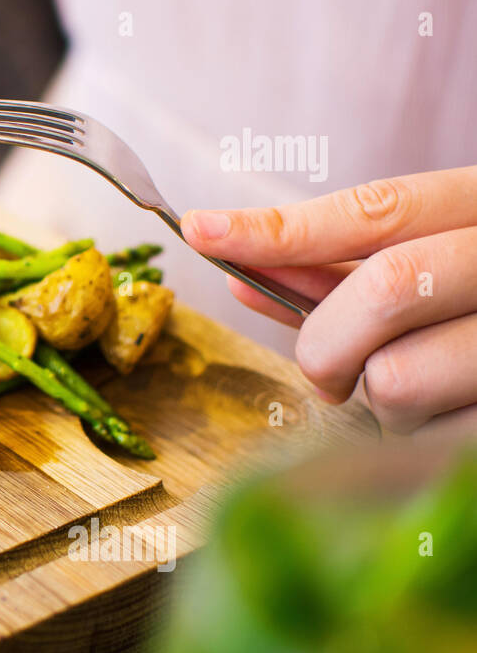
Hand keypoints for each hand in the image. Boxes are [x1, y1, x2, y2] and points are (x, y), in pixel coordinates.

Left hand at [182, 166, 476, 434]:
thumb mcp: (435, 264)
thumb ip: (343, 269)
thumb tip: (238, 270)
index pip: (380, 209)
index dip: (283, 226)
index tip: (200, 229)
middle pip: (385, 290)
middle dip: (327, 342)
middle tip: (331, 370)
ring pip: (400, 381)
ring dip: (382, 404)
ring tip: (423, 394)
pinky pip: (430, 443)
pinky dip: (421, 440)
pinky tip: (452, 416)